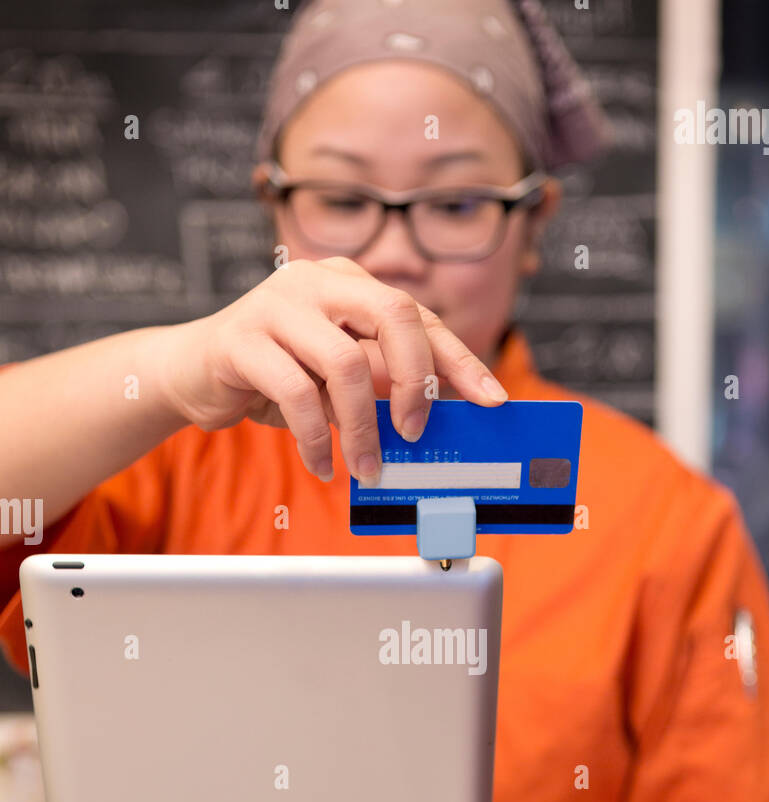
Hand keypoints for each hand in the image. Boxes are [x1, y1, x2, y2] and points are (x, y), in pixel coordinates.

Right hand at [157, 256, 507, 482]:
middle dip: (417, 380)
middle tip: (414, 432)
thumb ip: (382, 381)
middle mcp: (316, 281)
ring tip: (363, 467)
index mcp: (348, 282)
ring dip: (362, 429)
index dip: (459, 358)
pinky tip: (320, 463)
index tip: (491, 398)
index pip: (418, 313)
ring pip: (346, 365)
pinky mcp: (240, 339)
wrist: (189, 373)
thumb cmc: (274, 376)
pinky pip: (297, 394)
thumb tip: (438, 415)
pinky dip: (316, 440)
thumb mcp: (337, 376)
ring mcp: (276, 305)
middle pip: (394, 314)